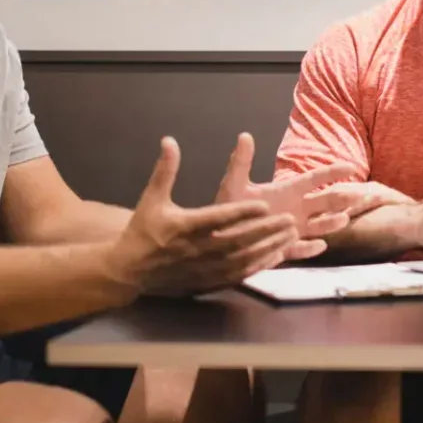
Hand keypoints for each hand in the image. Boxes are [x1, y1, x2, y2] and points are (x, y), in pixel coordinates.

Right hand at [111, 137, 317, 296]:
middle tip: (290, 219)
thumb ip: (165, 170)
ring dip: (269, 247)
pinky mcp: (209, 281)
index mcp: (185, 227)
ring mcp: (205, 268)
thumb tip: (169, 141)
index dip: (242, 213)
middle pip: (238, 241)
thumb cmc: (143, 231)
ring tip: (291, 234)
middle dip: (266, 231)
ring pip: (244, 259)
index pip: (218, 219)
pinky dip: (261, 265)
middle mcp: (198, 249)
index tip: (264, 204)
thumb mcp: (152, 198)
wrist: (130, 270)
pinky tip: (278, 255)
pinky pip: (240, 274)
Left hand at [216, 133, 360, 252]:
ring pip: (318, 226)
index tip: (351, 167)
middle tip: (360, 195)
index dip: (333, 172)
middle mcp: (295, 210)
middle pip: (324, 202)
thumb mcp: (234, 183)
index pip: (315, 179)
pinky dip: (310, 249)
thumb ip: (240, 161)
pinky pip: (300, 250)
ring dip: (331, 223)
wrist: (219, 236)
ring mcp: (292, 230)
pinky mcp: (284, 249)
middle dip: (342, 198)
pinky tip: (320, 246)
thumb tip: (244, 136)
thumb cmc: (229, 207)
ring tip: (344, 219)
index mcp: (288, 191)